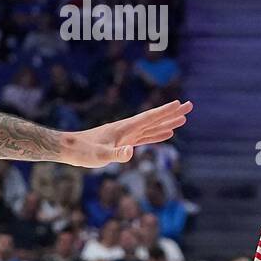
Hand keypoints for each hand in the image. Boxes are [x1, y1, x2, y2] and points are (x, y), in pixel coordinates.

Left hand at [58, 100, 192, 167]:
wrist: (70, 149)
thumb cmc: (83, 152)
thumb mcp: (100, 156)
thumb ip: (116, 154)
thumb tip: (130, 152)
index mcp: (125, 128)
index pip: (150, 118)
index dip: (165, 112)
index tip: (181, 104)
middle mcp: (128, 128)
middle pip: (155, 119)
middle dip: (172, 114)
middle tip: (190, 106)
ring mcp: (127, 135)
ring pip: (152, 127)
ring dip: (168, 123)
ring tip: (183, 120)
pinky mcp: (124, 142)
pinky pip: (145, 137)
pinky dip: (157, 134)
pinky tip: (166, 134)